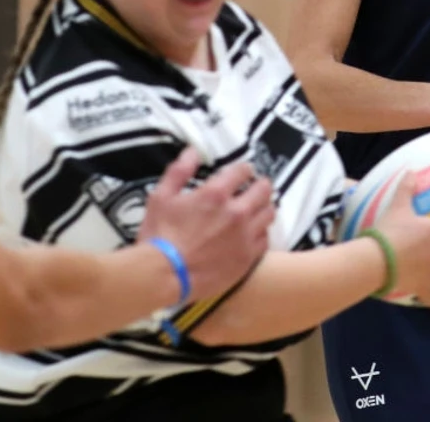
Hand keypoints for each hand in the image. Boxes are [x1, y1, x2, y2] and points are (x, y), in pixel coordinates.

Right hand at [140, 148, 274, 302]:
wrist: (164, 275)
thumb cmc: (160, 237)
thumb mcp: (161, 196)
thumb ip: (179, 171)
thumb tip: (192, 152)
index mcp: (216, 195)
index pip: (242, 171)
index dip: (243, 169)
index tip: (242, 172)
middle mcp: (236, 213)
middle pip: (264, 189)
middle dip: (259, 184)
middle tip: (254, 187)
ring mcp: (244, 237)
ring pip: (269, 213)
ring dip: (264, 206)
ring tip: (257, 208)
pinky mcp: (247, 258)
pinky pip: (265, 240)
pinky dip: (261, 232)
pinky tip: (252, 233)